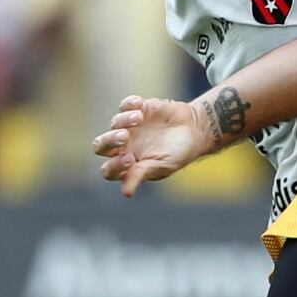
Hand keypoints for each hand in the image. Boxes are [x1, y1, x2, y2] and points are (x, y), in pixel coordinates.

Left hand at [92, 93, 221, 195]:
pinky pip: (125, 105)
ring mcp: (129, 127)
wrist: (195, 129)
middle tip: (124, 136)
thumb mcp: (162, 165)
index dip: (114, 166)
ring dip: (124, 120)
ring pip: (114, 123)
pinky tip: (140, 105)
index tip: (129, 159)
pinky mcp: (137, 109)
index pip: (108, 170)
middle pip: (101, 145)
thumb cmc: (180, 153)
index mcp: (128, 164)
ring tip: (139, 118)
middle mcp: (124, 146)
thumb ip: (142, 174)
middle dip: (109, 140)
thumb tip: (126, 192)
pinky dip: (130, 104)